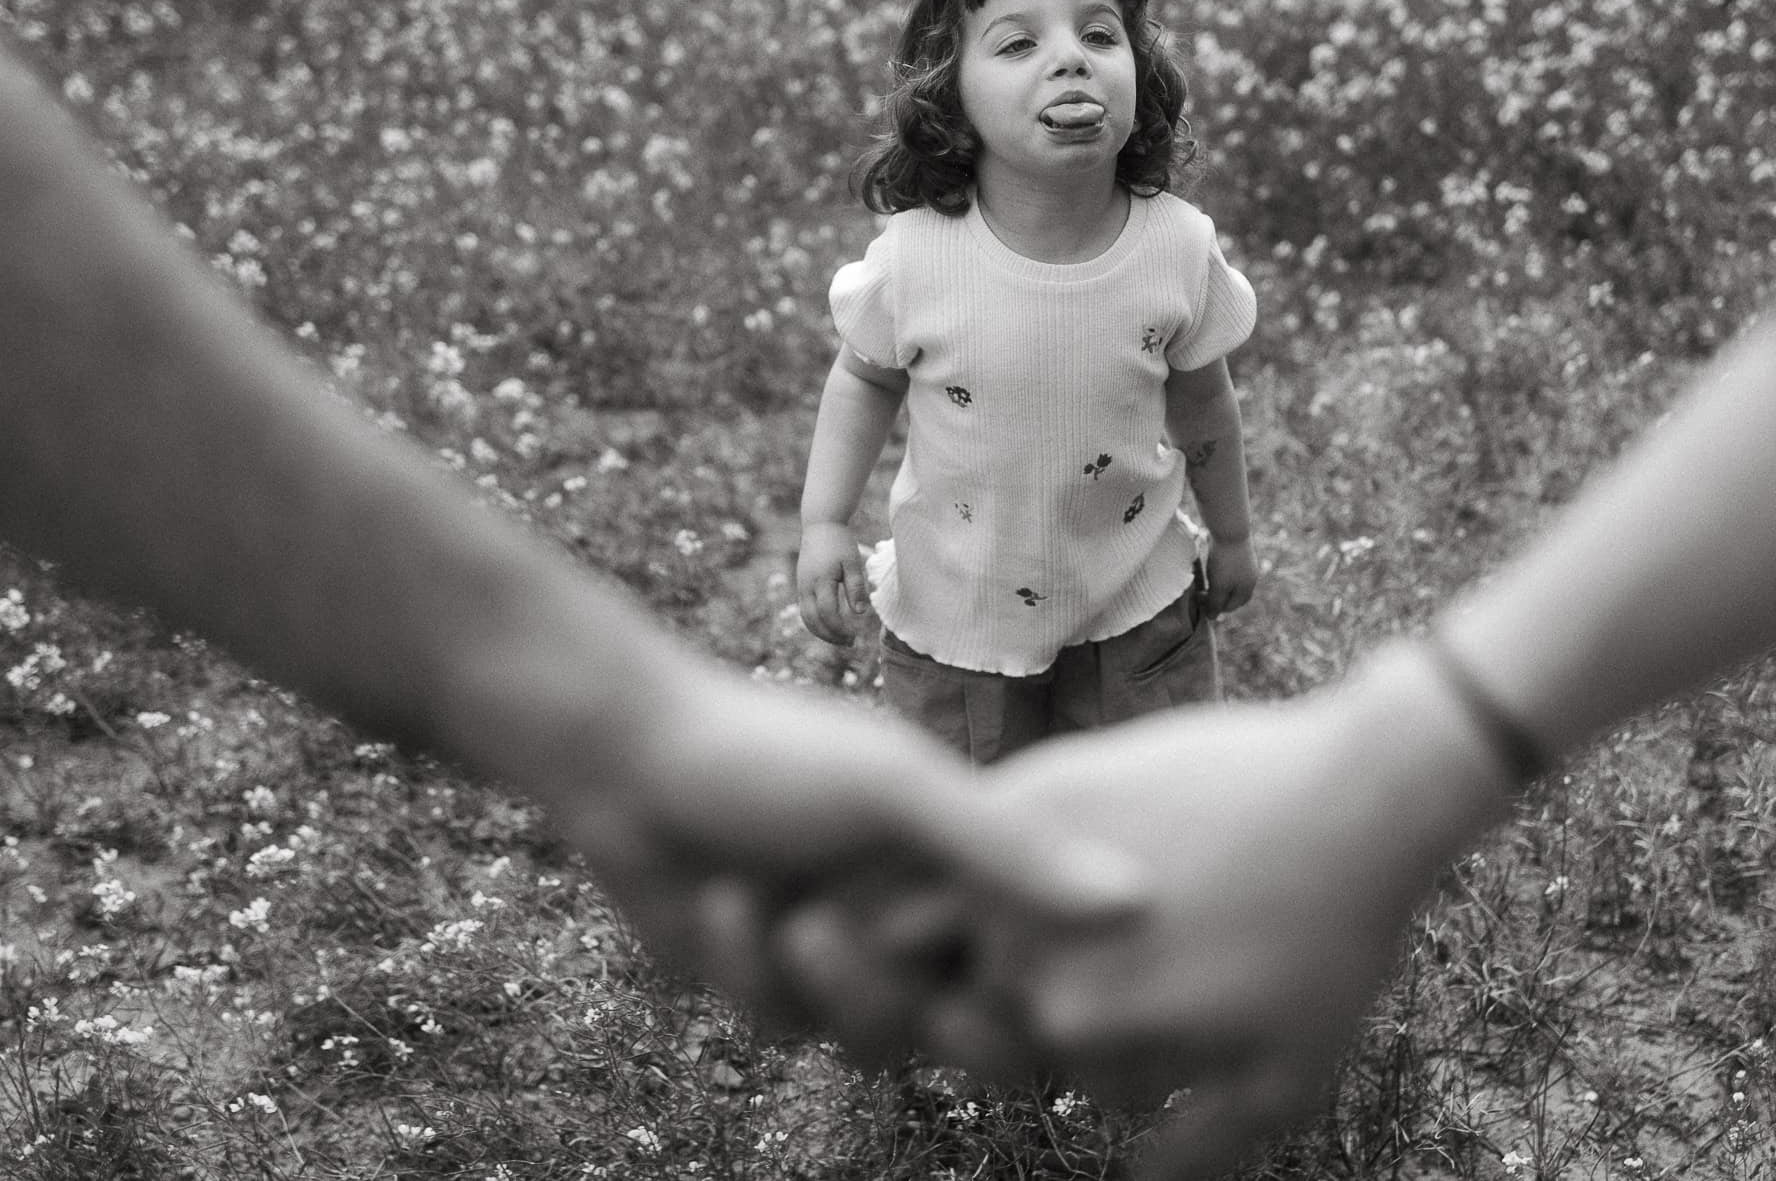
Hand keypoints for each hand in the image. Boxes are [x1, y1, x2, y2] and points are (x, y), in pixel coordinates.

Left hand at [540, 649, 1147, 1060]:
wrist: (626, 752)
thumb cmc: (775, 747)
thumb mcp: (898, 788)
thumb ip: (1007, 853)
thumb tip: (1137, 904)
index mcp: (970, 863)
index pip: (1044, 964)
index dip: (1031, 994)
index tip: (989, 981)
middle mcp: (919, 915)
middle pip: (967, 1027)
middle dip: (916, 999)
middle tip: (881, 970)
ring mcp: (847, 953)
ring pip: (875, 1038)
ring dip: (826, 984)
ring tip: (785, 915)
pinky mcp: (771, 983)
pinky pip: (785, 1024)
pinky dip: (748, 967)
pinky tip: (718, 899)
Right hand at [797, 520, 869, 645]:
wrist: (820, 525)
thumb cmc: (840, 542)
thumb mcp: (852, 562)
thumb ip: (855, 587)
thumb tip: (860, 613)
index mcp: (820, 580)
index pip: (827, 613)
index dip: (840, 628)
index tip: (856, 635)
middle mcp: (806, 586)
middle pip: (813, 621)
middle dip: (830, 636)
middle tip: (850, 643)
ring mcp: (801, 586)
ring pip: (806, 618)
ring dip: (822, 632)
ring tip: (841, 639)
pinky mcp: (801, 585)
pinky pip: (805, 610)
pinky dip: (817, 622)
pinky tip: (832, 625)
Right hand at [944, 644, 1514, 1178]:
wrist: (1355, 797)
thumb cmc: (1328, 941)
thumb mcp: (1284, 1077)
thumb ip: (1197, 1146)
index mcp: (1072, 1022)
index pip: (1044, 1060)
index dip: (1102, 1038)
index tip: (1176, 994)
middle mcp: (1027, 943)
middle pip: (998, 991)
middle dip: (1054, 979)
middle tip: (1159, 937)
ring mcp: (1025, 857)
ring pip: (980, 918)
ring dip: (1023, 916)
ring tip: (1143, 890)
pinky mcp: (1040, 784)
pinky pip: (1000, 841)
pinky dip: (1036, 851)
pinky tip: (1132, 840)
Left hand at [1198, 535, 1256, 616]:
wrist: (1230, 530)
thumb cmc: (1224, 561)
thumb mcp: (1218, 586)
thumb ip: (1215, 603)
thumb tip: (1212, 618)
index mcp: (1247, 588)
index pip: (1231, 606)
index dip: (1215, 608)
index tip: (1199, 601)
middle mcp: (1250, 577)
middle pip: (1232, 595)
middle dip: (1217, 597)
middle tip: (1200, 593)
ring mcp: (1247, 564)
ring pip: (1230, 581)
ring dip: (1217, 584)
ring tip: (1204, 580)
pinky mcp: (1240, 552)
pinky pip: (1229, 568)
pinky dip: (1219, 571)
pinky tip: (1210, 565)